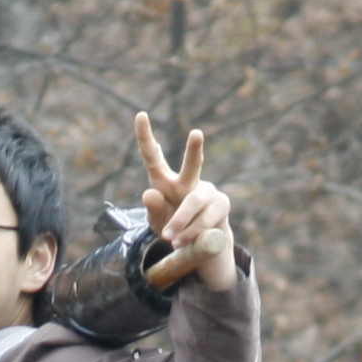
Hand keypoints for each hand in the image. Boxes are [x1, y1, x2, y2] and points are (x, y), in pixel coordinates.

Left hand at [134, 115, 237, 291]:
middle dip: (194, 150)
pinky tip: (183, 241)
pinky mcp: (221, 204)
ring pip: (193, 202)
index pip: (153, 157)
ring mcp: (207, 191)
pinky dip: (192, 232)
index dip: (145, 137)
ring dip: (180, 221)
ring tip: (169, 238)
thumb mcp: (157, 222)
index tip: (140, 115)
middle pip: (191, 165)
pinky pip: (205, 219)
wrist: (198, 246)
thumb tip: (148, 193)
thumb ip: (152, 210)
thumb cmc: (172, 228)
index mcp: (164, 182)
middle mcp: (187, 181)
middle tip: (196, 133)